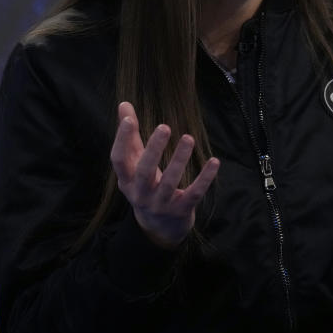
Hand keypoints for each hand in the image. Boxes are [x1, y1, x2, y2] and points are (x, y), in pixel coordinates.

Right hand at [110, 101, 220, 247]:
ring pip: (169, 183)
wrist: (158, 229)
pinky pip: (194, 194)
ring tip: (188, 138)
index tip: (130, 119)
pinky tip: (214, 161)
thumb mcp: (135, 163)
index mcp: (126, 180)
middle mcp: (140, 194)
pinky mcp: (181, 210)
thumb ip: (130, 135)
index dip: (121, 140)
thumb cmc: (146, 185)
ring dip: (179, 160)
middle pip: (143, 172)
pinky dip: (205, 178)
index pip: (118, 160)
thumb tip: (124, 104)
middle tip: (164, 127)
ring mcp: (160, 205)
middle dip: (153, 150)